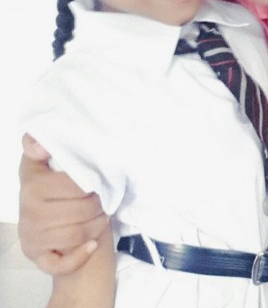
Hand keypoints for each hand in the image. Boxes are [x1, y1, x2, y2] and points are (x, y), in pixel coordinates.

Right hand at [18, 134, 108, 274]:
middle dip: (99, 206)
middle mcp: (28, 207)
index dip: (89, 185)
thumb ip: (48, 148)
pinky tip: (92, 244)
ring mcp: (31, 234)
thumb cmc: (61, 193)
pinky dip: (80, 255)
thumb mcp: (53, 166)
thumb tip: (37, 142)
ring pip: (76, 233)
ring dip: (97, 226)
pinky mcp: (36, 256)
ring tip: (102, 218)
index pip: (71, 183)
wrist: (53, 228)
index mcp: (32, 179)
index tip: (94, 184)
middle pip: (79, 209)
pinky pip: (61, 263)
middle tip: (104, 202)